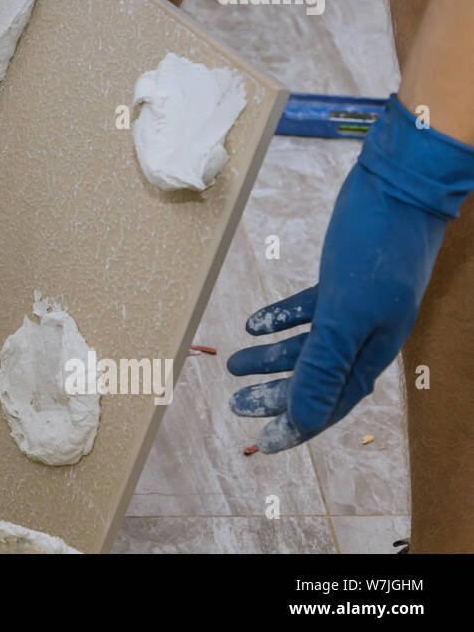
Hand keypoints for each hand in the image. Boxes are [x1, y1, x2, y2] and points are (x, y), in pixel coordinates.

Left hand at [228, 96, 473, 451]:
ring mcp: (353, 308)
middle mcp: (363, 337)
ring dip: (271, 358)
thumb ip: (323, 366)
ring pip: (307, 345)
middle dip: (276, 394)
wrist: (399, 189)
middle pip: (314, 378)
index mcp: (370, 353)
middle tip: (235, 402)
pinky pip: (307, 312)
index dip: (296, 424)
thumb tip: (302, 417)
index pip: (328, 404)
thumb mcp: (346, 315)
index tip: (262, 442)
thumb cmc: (376, 251)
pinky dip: (281, 320)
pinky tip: (253, 325)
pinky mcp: (341, 281)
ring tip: (233, 365)